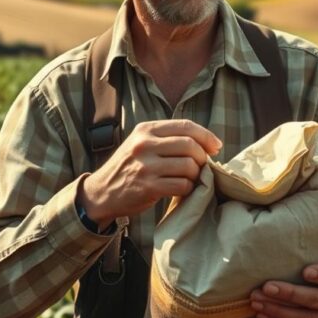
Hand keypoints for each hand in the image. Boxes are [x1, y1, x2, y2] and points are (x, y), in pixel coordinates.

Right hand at [78, 119, 221, 228]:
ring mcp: (146, 166)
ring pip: (188, 166)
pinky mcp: (148, 186)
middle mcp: (144, 144)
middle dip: (202, 157)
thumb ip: (166, 138)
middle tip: (202, 166)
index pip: (185, 126)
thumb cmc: (128, 167)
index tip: (216, 146)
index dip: (206, 135)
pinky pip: (182, 185)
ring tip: (190, 178)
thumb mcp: (140, 143)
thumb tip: (205, 141)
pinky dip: (188, 189)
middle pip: (190, 145)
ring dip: (196, 175)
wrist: (102, 191)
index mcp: (145, 129)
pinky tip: (182, 189)